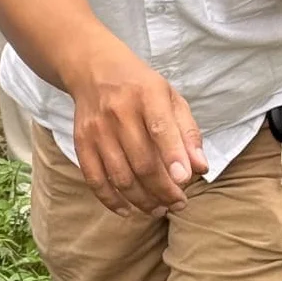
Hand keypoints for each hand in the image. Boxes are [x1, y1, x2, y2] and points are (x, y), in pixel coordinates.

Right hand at [68, 49, 208, 216]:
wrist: (93, 70)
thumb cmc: (141, 88)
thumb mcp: (171, 98)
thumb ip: (188, 133)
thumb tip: (200, 168)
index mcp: (147, 95)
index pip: (161, 129)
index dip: (173, 156)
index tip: (185, 181)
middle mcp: (118, 111)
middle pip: (141, 161)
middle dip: (163, 190)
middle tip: (179, 204)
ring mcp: (97, 129)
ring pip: (120, 176)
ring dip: (142, 200)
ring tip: (160, 209)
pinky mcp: (81, 142)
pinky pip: (94, 179)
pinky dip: (111, 200)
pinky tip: (128, 210)